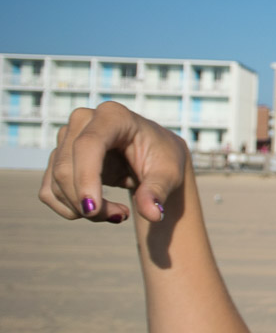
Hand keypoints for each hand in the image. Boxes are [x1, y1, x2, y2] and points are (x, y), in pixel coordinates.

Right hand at [39, 101, 189, 223]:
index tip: (92, 209)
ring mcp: (66, 138)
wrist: (153, 156)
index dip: (85, 177)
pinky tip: (99, 210)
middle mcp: (83, 121)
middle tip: (120, 217)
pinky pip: (49, 192)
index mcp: (114, 116)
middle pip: (66, 167)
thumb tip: (153, 214)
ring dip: (83, 210)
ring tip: (118, 213)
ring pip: (56, 183)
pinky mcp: (58, 158)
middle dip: (89, 203)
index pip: (88, 144)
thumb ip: (158, 191)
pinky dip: (70, 209)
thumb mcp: (169, 173)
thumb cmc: (163, 159)